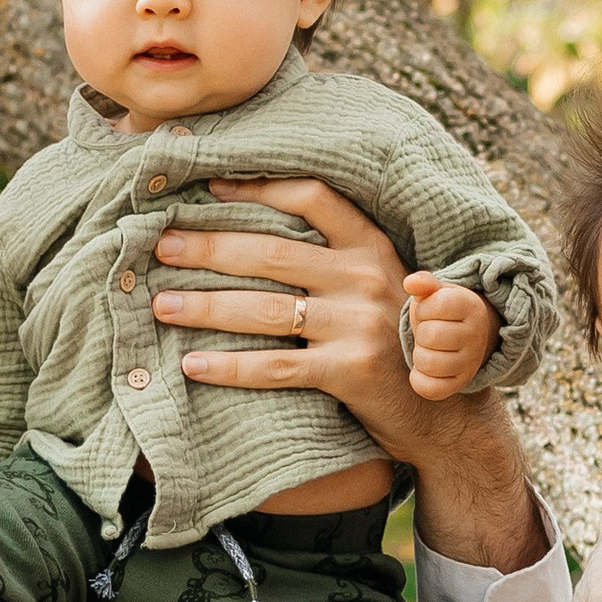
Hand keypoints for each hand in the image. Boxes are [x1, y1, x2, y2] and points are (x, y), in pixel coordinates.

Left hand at [151, 178, 423, 438]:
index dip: (259, 189)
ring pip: (266, 310)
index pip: (312, 199)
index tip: (210, 189)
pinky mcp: (351, 371)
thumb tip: (246, 237)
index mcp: (372, 247)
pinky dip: (230, 366)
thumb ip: (331, 261)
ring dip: (206, 307)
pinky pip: (276, 367)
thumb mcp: (375, 287)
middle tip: (162, 247)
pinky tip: (192, 365)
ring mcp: (360, 324)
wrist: (439, 412)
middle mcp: (368, 278)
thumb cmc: (391, 343)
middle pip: (273, 254)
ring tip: (162, 305)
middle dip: (210, 250)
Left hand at [404, 272, 494, 401]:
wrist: (468, 335)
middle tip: (429, 331)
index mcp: (471, 306)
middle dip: (421, 333)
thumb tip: (411, 283)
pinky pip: (430, 389)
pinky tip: (424, 368)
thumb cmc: (443, 311)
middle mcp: (476, 335)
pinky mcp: (461, 383)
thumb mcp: (437, 292)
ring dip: (419, 355)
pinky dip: (419, 379)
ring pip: (428, 363)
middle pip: (429, 336)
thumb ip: (423, 283)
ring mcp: (471, 362)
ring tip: (429, 348)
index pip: (434, 306)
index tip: (429, 311)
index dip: (423, 309)